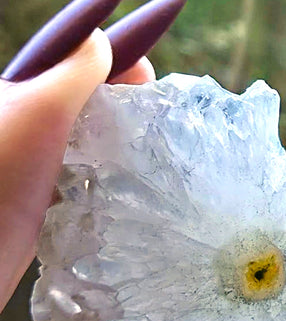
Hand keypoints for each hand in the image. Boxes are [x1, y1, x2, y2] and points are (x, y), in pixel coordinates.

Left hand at [0, 29, 154, 311]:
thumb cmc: (2, 176)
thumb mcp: (39, 110)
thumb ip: (72, 72)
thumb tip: (101, 42)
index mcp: (20, 95)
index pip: (70, 62)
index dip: (111, 59)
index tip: (148, 70)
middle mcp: (26, 124)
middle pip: (83, 100)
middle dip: (121, 100)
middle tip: (154, 110)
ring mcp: (36, 163)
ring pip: (87, 139)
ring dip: (118, 140)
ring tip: (149, 147)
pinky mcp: (45, 196)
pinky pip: (84, 174)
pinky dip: (106, 173)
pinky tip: (126, 181)